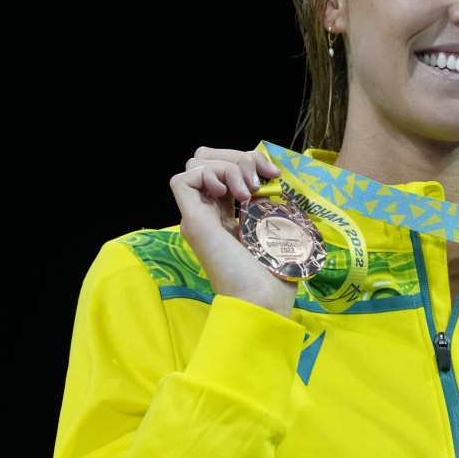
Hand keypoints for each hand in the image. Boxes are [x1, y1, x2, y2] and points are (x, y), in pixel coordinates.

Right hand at [169, 146, 296, 314]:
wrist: (264, 300)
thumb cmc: (276, 271)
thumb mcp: (275, 222)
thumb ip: (266, 198)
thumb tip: (267, 173)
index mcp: (228, 214)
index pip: (224, 167)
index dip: (248, 160)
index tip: (273, 174)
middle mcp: (209, 212)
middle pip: (206, 159)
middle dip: (237, 157)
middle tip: (258, 182)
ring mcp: (199, 216)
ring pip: (196, 164)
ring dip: (227, 166)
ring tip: (246, 192)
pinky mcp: (193, 222)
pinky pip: (182, 180)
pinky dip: (207, 174)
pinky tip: (229, 193)